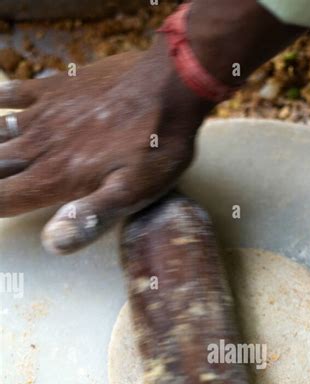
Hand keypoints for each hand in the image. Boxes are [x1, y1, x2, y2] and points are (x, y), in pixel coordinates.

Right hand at [0, 37, 210, 252]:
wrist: (168, 87)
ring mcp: (44, 114)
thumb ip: (89, 219)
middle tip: (0, 185)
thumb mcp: (131, 194)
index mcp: (55, 178)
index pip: (2, 198)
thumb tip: (53, 244)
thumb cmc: (154, 147)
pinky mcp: (54, 88)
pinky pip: (11, 93)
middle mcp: (40, 147)